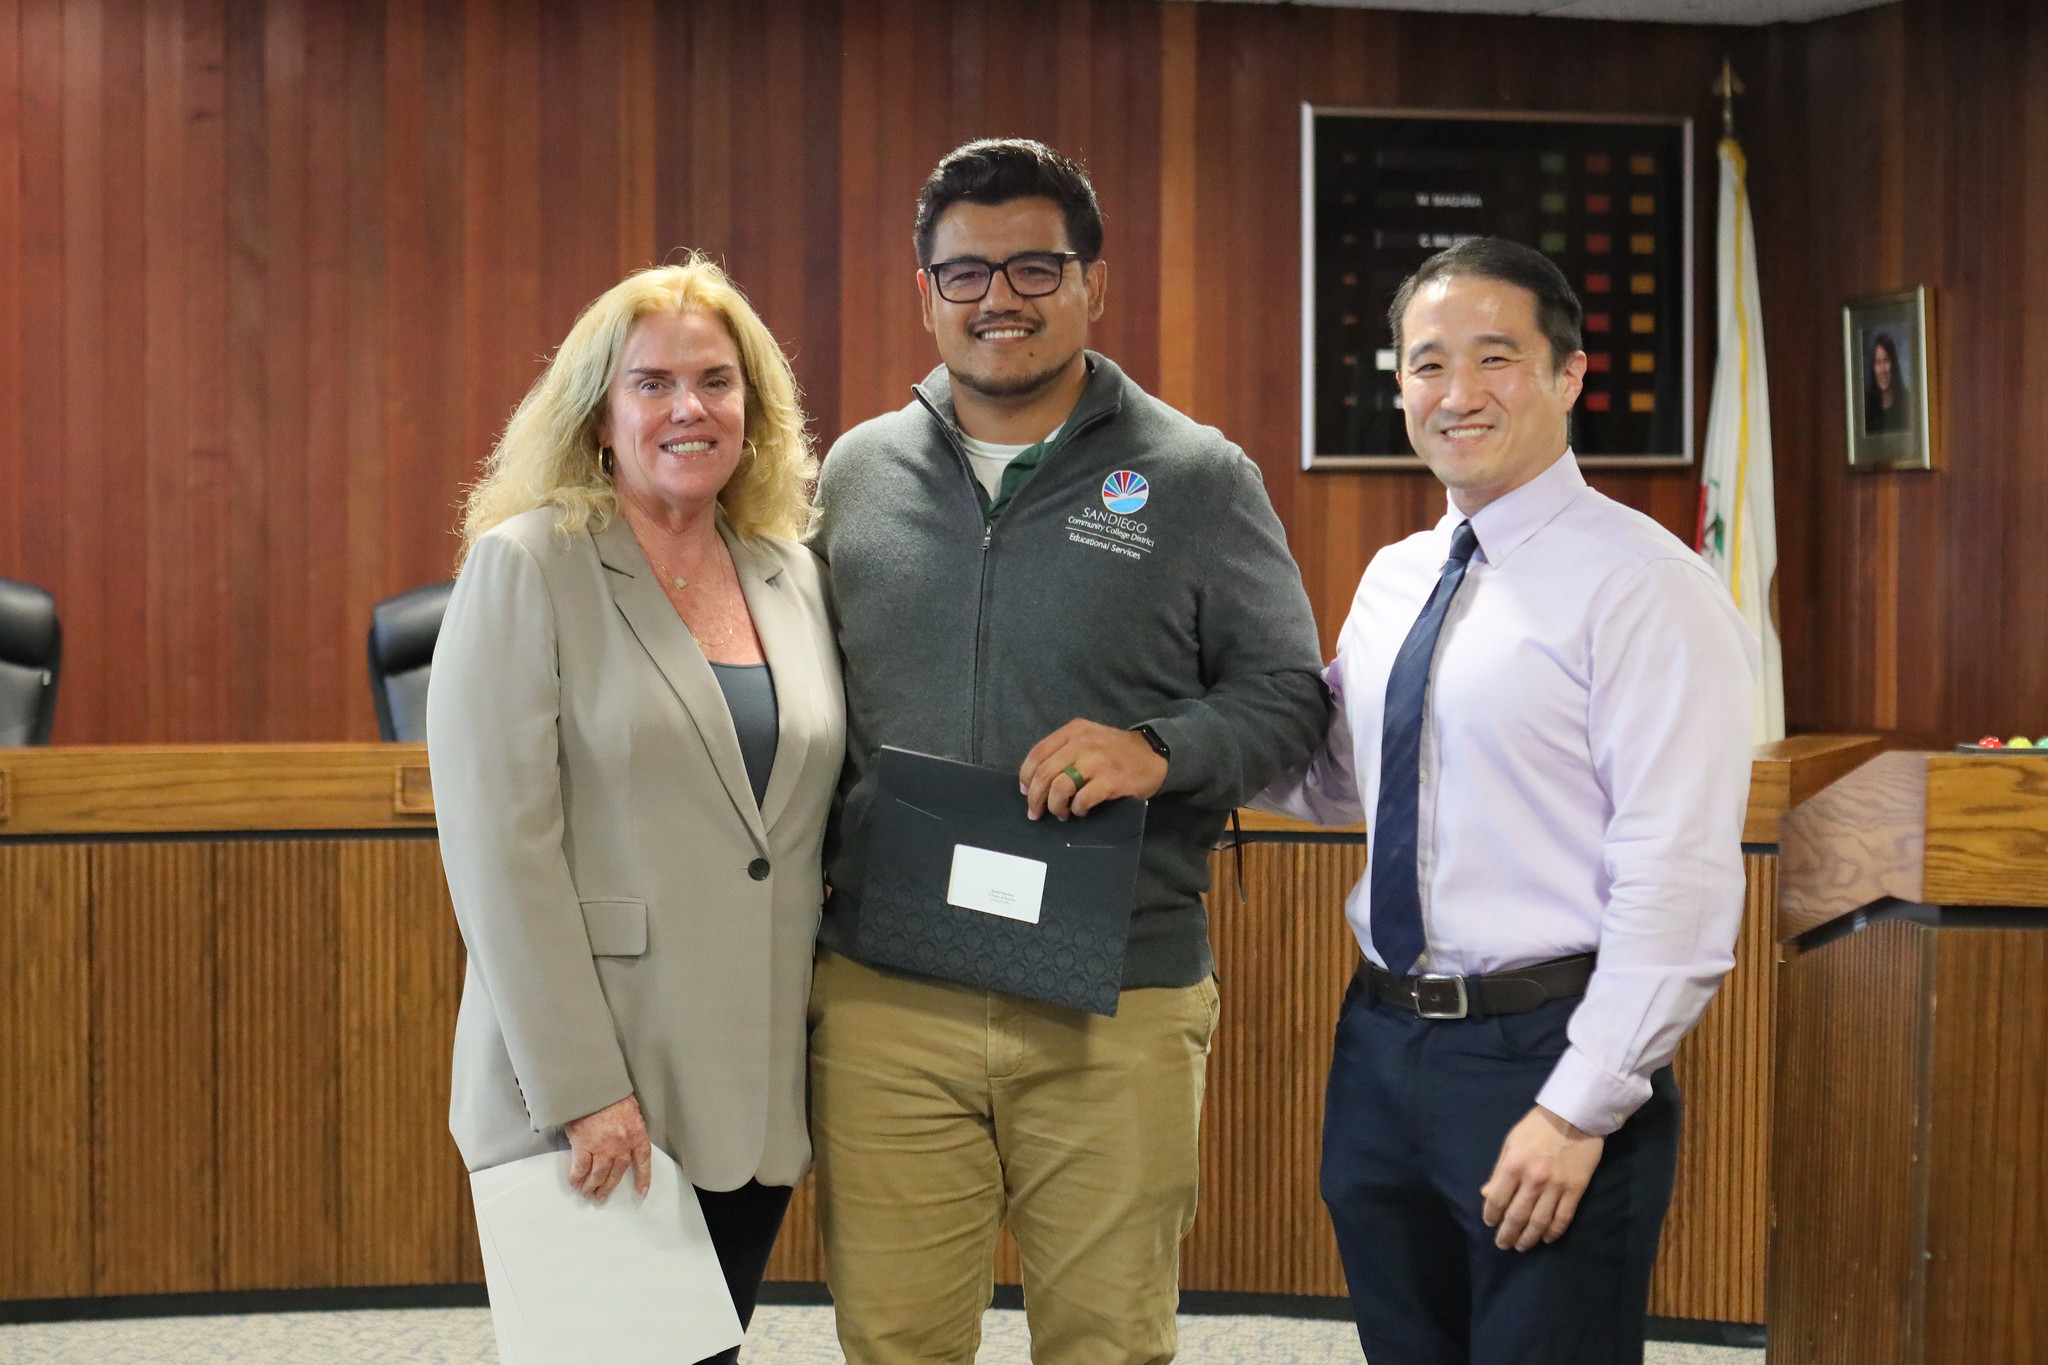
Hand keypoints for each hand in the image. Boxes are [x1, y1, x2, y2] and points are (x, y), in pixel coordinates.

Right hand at [563, 1094, 651, 1203]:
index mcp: (636, 1133)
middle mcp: (620, 1144)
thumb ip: (629, 1125)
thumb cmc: (610, 1093)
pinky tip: (574, 1182)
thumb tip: (627, 1135)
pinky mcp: (583, 1145)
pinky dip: (577, 1177)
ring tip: (587, 1194)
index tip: (642, 1190)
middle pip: (617, 1172)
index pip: (643, 1160)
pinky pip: (580, 1167)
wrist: (592, 1087)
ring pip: (598, 1174)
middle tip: (602, 1197)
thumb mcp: (629, 1108)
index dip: (643, 1177)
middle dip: (609, 1187)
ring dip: (592, 1186)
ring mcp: (601, 1146)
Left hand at [1019, 720, 1168, 820]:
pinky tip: (1081, 811)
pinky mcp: (1111, 779)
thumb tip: (1034, 781)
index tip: (1025, 791)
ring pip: (1060, 787)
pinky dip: (1078, 809)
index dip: (1026, 776)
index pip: (1037, 753)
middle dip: (1035, 797)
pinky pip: (1083, 799)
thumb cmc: (1115, 751)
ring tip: (1061, 813)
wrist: (1153, 754)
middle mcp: (1082, 743)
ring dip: (1055, 806)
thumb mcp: (1088, 739)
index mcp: (1073, 731)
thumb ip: (1063, 752)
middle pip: (1045, 773)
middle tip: (1036, 812)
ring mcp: (1097, 761)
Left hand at [1480, 1105, 1604, 1250]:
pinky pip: (1563, 1218)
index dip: (1491, 1216)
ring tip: (1522, 1246)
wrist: (1575, 1115)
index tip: (1490, 1224)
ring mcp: (1556, 1187)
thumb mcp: (1511, 1142)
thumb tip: (1487, 1194)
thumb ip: (1499, 1170)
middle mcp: (1533, 1180)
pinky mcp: (1576, 1190)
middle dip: (1507, 1234)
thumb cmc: (1537, 1126)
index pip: (1497, 1200)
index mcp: (1513, 1165)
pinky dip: (1553, 1232)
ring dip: (1528, 1238)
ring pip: (1539, 1222)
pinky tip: (1546, 1238)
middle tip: (1503, 1245)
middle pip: (1517, 1216)